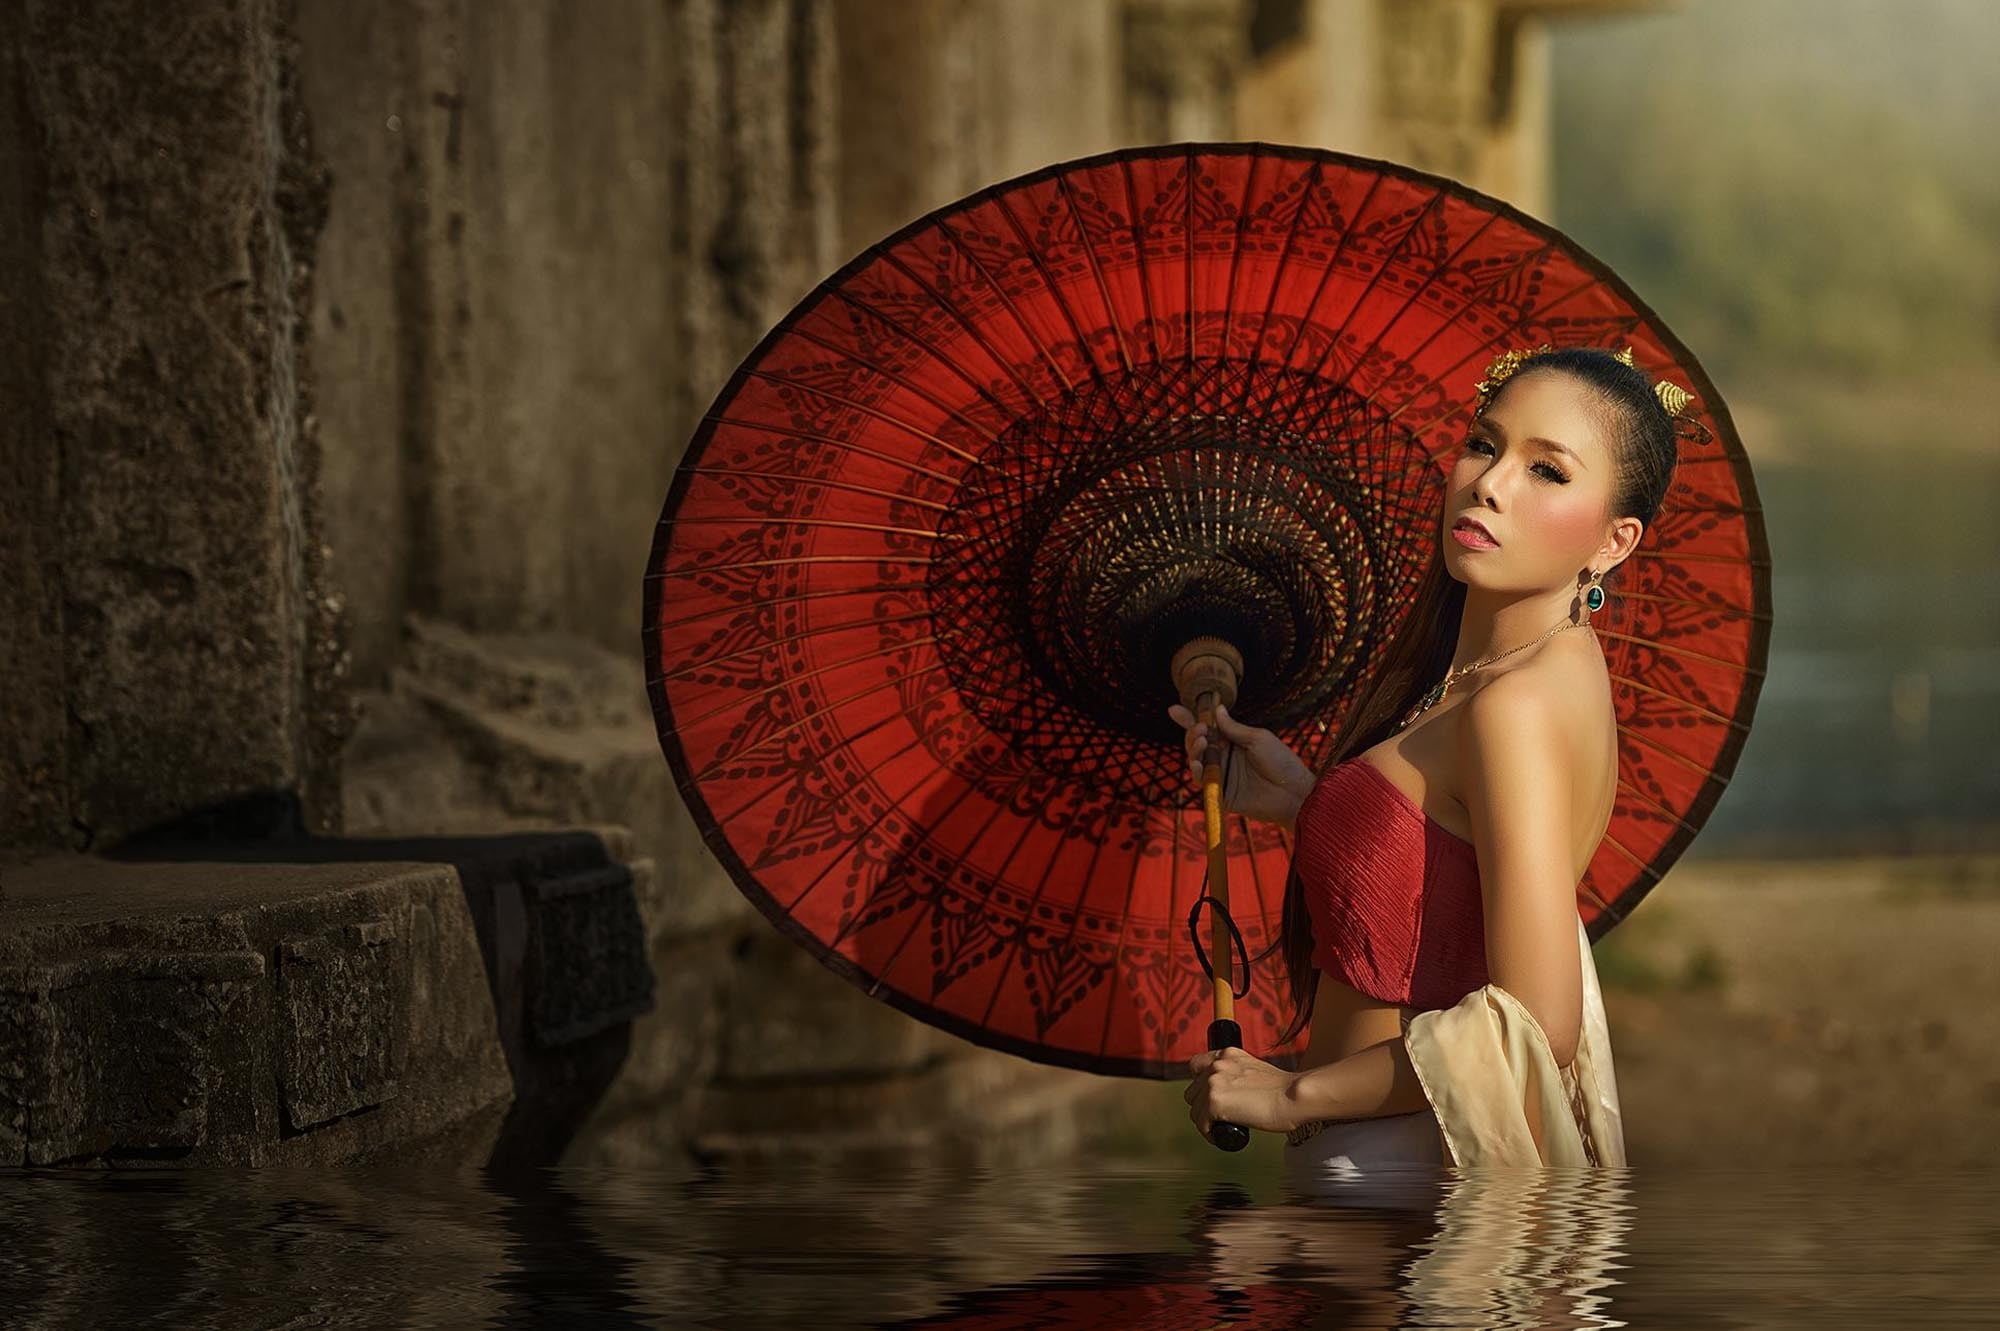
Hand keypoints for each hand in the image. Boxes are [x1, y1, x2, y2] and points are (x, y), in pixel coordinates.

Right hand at [1167, 701, 1314, 825]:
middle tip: (1200, 729)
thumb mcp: (1258, 738)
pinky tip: (1198, 761)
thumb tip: (1217, 709)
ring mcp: (1221, 775)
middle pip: (1198, 743)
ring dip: (1193, 748)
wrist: (1293, 793)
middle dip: (1193, 733)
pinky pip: (1201, 781)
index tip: (1174, 710)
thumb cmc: (1281, 762)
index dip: (1190, 720)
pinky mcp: (1220, 793)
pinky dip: (1195, 770)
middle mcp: (1224, 757)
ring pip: (1196, 760)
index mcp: (1233, 742)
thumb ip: (1234, 728)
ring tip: (1202, 741)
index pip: (1208, 729)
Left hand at [1186, 1046, 1304, 1136]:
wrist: (1295, 1097)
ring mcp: (1213, 1082)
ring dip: (1206, 1122)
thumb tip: (1229, 1093)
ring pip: (1194, 1111)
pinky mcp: (1214, 1102)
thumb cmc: (1284, 1090)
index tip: (1213, 1097)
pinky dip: (1210, 1134)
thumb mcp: (1255, 1070)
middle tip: (1221, 1118)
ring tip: (1223, 1129)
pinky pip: (1201, 1125)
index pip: (1196, 1067)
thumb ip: (1238, 1075)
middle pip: (1192, 1092)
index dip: (1201, 1085)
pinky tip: (1223, 1137)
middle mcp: (1217, 1064)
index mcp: (1227, 1054)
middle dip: (1203, 1106)